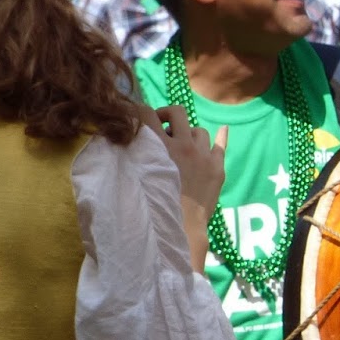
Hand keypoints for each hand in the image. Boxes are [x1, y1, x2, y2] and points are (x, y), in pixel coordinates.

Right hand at [144, 105, 226, 271]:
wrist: (182, 229)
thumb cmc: (153, 207)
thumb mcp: (135, 179)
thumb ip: (129, 159)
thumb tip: (116, 144)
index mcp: (160, 147)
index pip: (146, 114)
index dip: (139, 111)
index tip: (136, 115)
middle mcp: (183, 146)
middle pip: (178, 112)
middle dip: (168, 115)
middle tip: (162, 127)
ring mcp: (203, 155)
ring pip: (198, 131)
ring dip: (189, 134)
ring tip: (183, 146)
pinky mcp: (217, 168)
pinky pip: (221, 144)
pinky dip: (221, 136)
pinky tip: (223, 129)